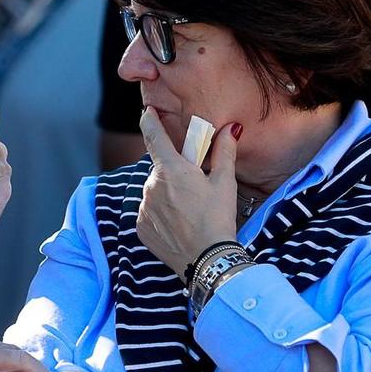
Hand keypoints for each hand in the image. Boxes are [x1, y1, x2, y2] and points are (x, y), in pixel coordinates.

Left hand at [136, 108, 238, 276]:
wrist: (208, 259)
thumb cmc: (218, 218)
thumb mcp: (224, 183)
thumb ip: (223, 151)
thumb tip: (229, 129)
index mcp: (171, 170)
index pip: (154, 136)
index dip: (149, 121)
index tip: (147, 112)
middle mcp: (151, 185)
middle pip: (160, 169)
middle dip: (173, 172)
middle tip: (193, 186)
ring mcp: (143, 207)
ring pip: (153, 191)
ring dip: (167, 194)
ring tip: (188, 211)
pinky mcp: (141, 226)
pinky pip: (149, 211)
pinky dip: (160, 213)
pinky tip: (178, 224)